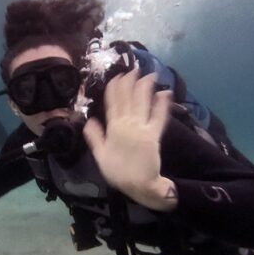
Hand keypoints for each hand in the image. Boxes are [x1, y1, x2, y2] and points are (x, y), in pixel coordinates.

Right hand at [83, 69, 176, 210]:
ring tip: (148, 75)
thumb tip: (89, 120)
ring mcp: (142, 129)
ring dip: (145, 88)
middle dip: (130, 83)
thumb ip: (95, 137)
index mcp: (113, 129)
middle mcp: (127, 125)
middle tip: (133, 69)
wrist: (138, 185)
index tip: (117, 77)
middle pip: (128, 99)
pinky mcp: (155, 135)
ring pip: (142, 104)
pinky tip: (165, 93)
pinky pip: (159, 117)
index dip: (115, 89)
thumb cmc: (118, 172)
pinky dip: (162, 105)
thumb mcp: (100, 156)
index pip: (112, 104)